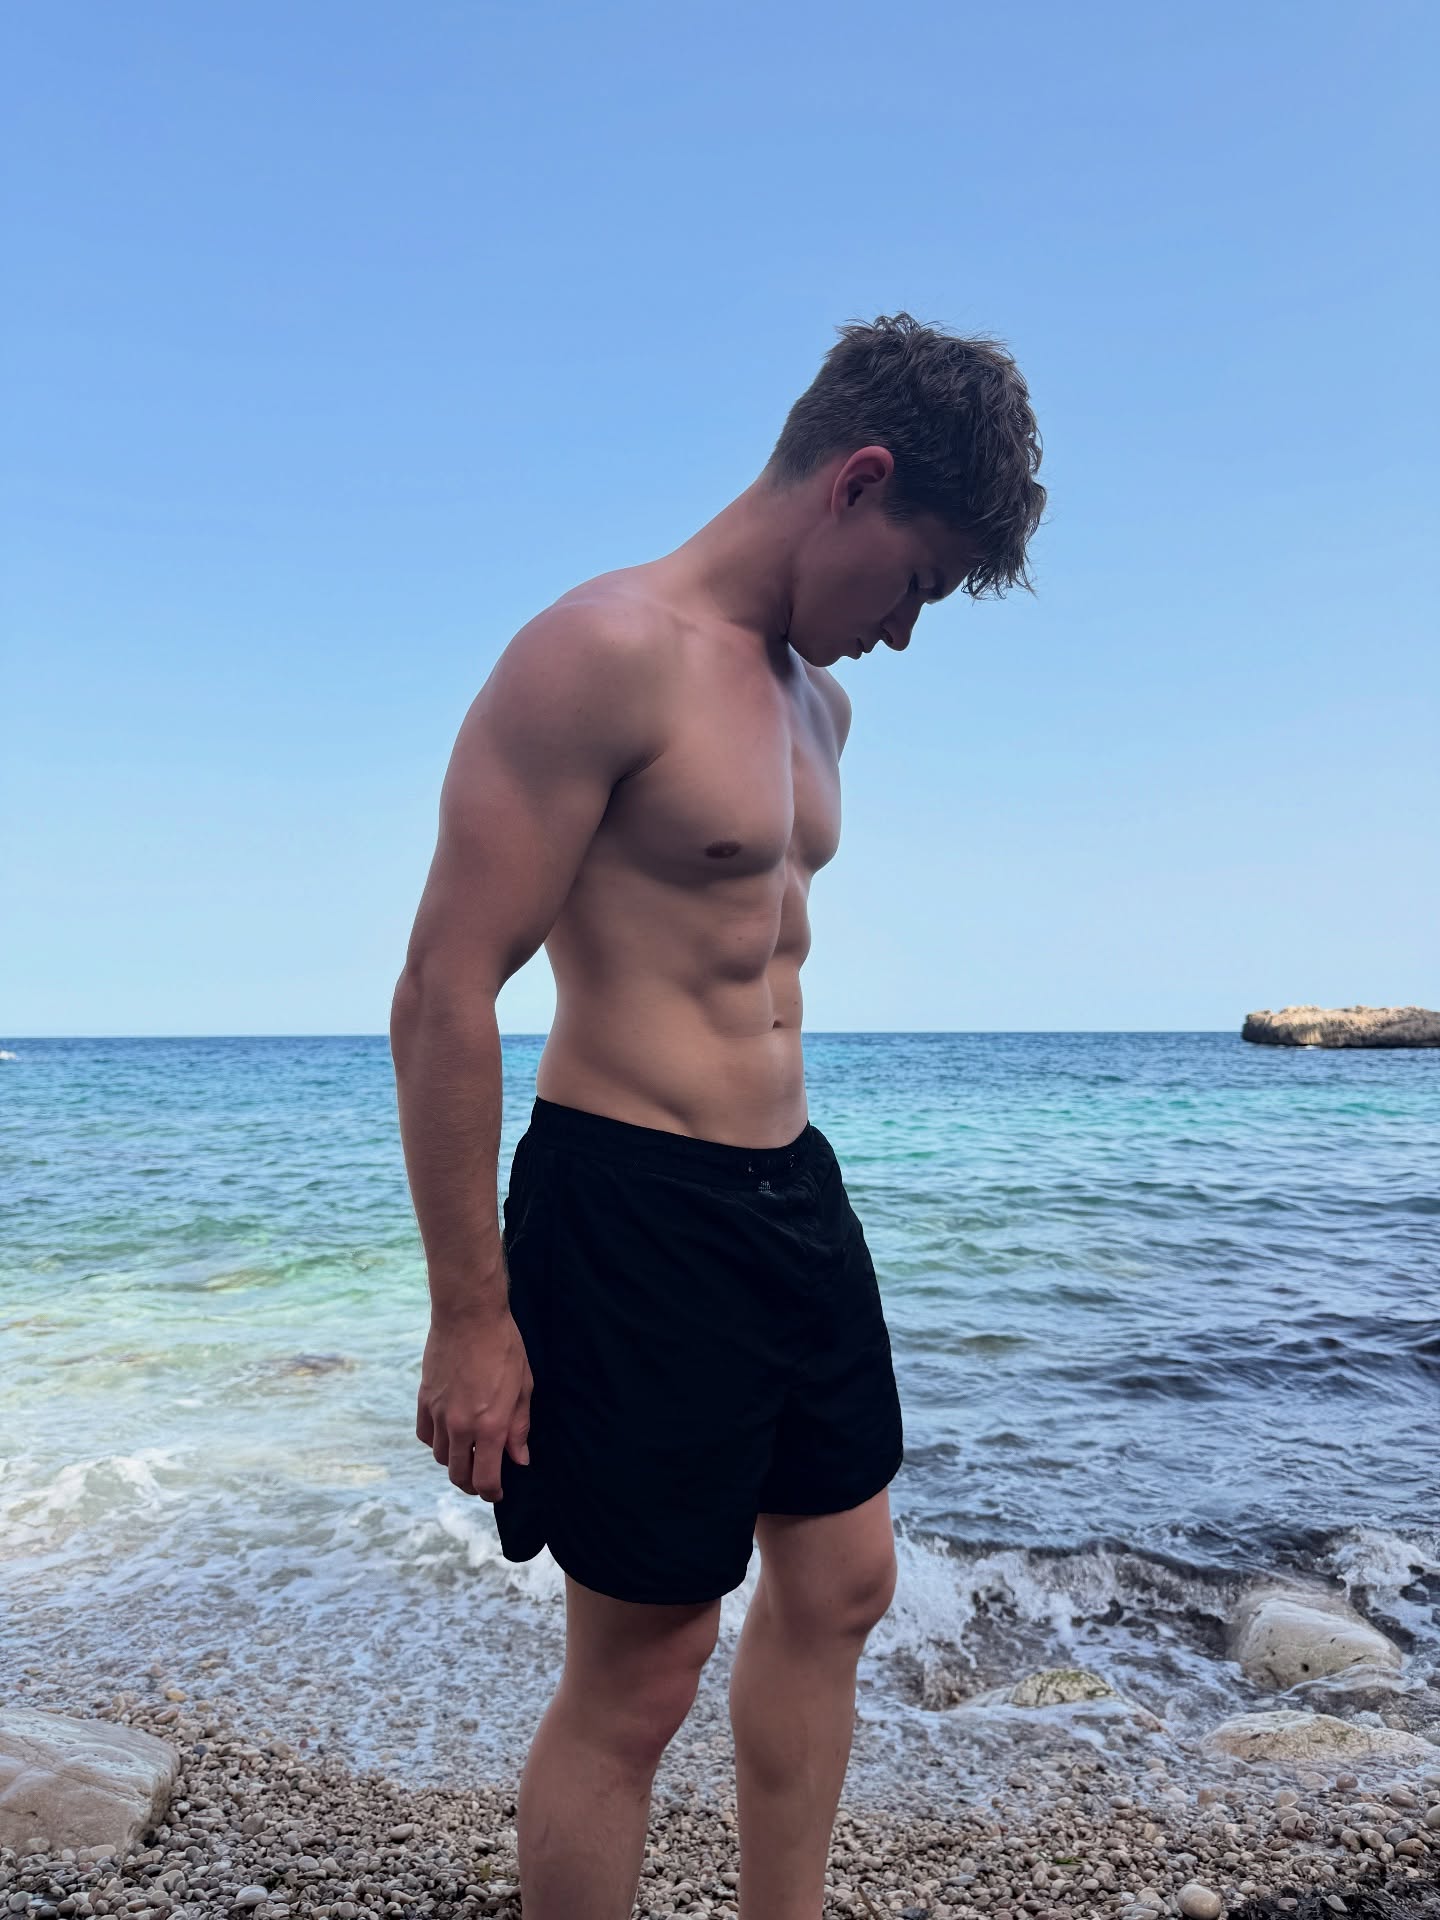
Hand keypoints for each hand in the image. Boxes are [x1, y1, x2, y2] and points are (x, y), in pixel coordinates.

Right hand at [416, 1306, 532, 1500]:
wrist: (469, 1315)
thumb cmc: (503, 1347)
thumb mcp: (523, 1387)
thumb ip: (519, 1428)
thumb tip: (519, 1459)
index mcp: (489, 1426)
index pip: (484, 1479)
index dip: (492, 1493)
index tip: (498, 1492)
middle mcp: (460, 1426)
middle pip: (459, 1474)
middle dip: (472, 1484)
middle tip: (483, 1481)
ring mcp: (438, 1413)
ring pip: (441, 1457)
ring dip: (455, 1463)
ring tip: (468, 1456)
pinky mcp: (424, 1400)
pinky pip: (425, 1436)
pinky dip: (436, 1443)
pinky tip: (449, 1435)